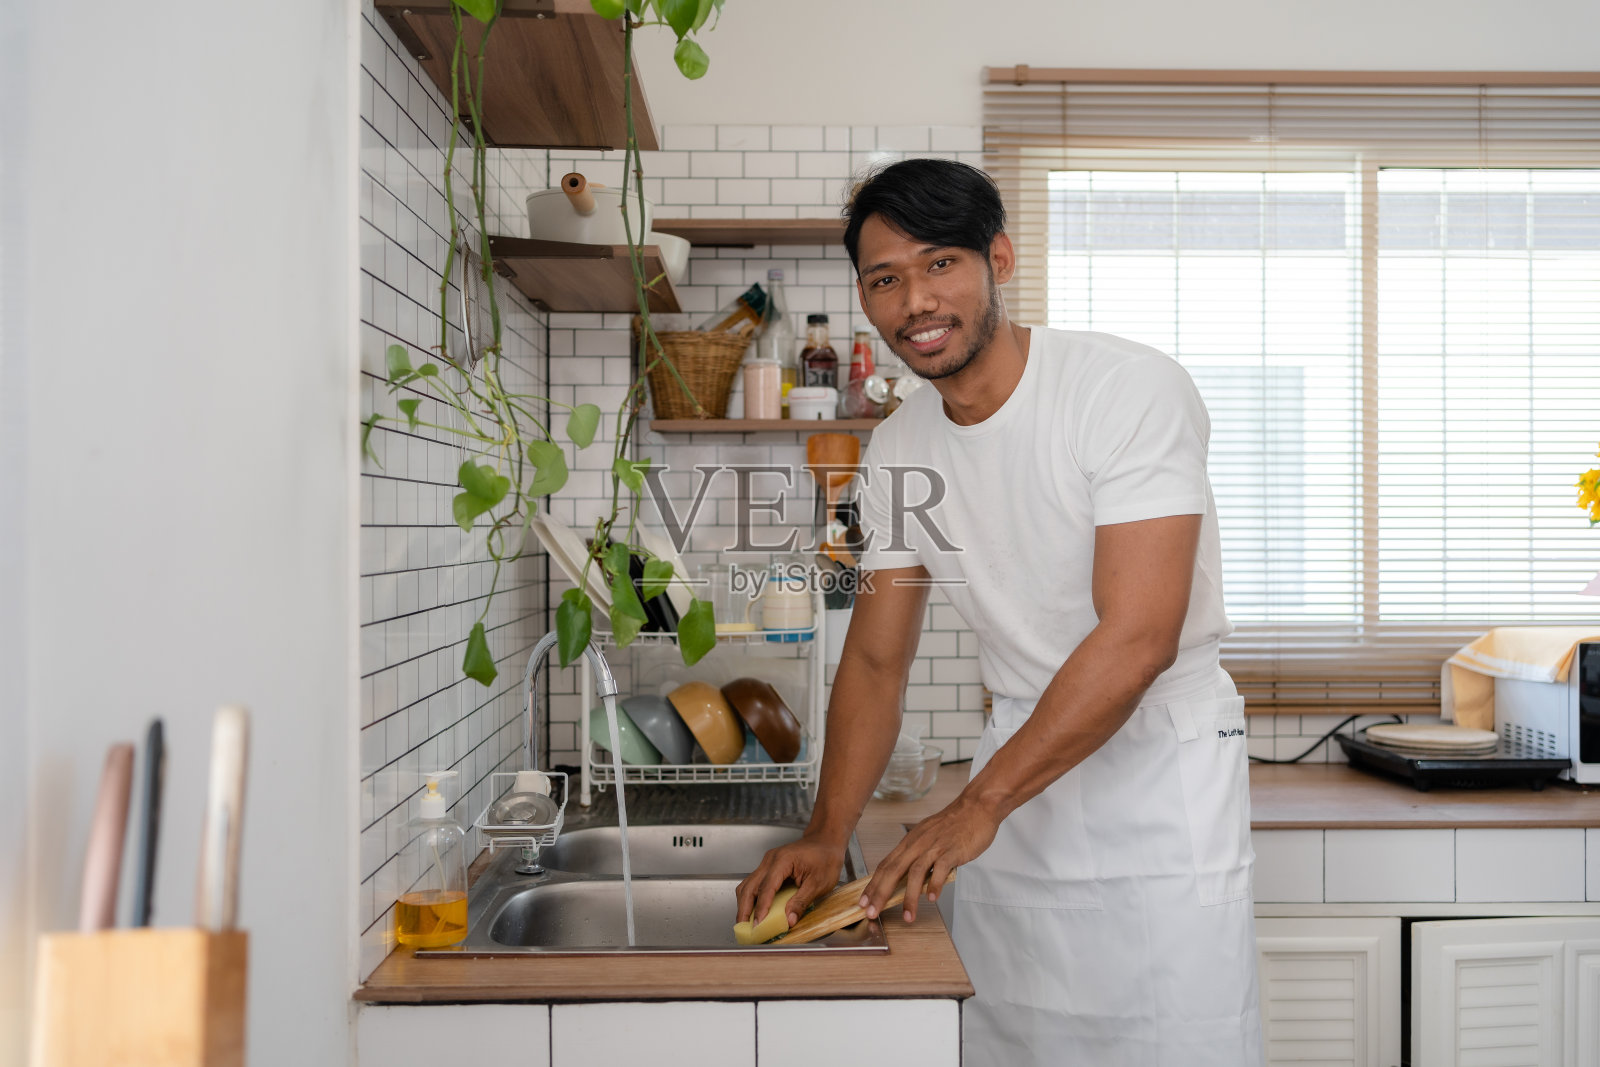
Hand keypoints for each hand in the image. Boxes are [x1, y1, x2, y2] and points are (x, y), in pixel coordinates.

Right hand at [735, 834, 845, 927]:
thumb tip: (789, 920)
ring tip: (746, 923)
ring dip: (744, 904)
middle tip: (744, 928)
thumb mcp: (819, 883)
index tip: (758, 925)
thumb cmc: (825, 858)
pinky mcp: (769, 867)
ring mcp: (767, 863)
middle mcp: (770, 860)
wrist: (825, 841)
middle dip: (744, 909)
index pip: (766, 888)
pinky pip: (754, 883)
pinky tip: (754, 911)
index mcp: (782, 861)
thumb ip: (802, 902)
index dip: (761, 908)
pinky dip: (751, 898)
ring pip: (748, 885)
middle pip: (749, 886)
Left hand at [862, 794, 999, 922]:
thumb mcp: (927, 836)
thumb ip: (917, 854)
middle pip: (893, 870)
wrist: (976, 807)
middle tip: (872, 912)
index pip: (885, 865)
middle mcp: (918, 844)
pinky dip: (935, 885)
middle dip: (880, 893)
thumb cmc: (953, 824)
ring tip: (908, 917)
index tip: (863, 902)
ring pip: (915, 873)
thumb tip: (906, 875)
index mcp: (910, 842)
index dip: (873, 885)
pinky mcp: (952, 850)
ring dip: (909, 897)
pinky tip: (932, 898)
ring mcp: (935, 847)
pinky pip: (941, 869)